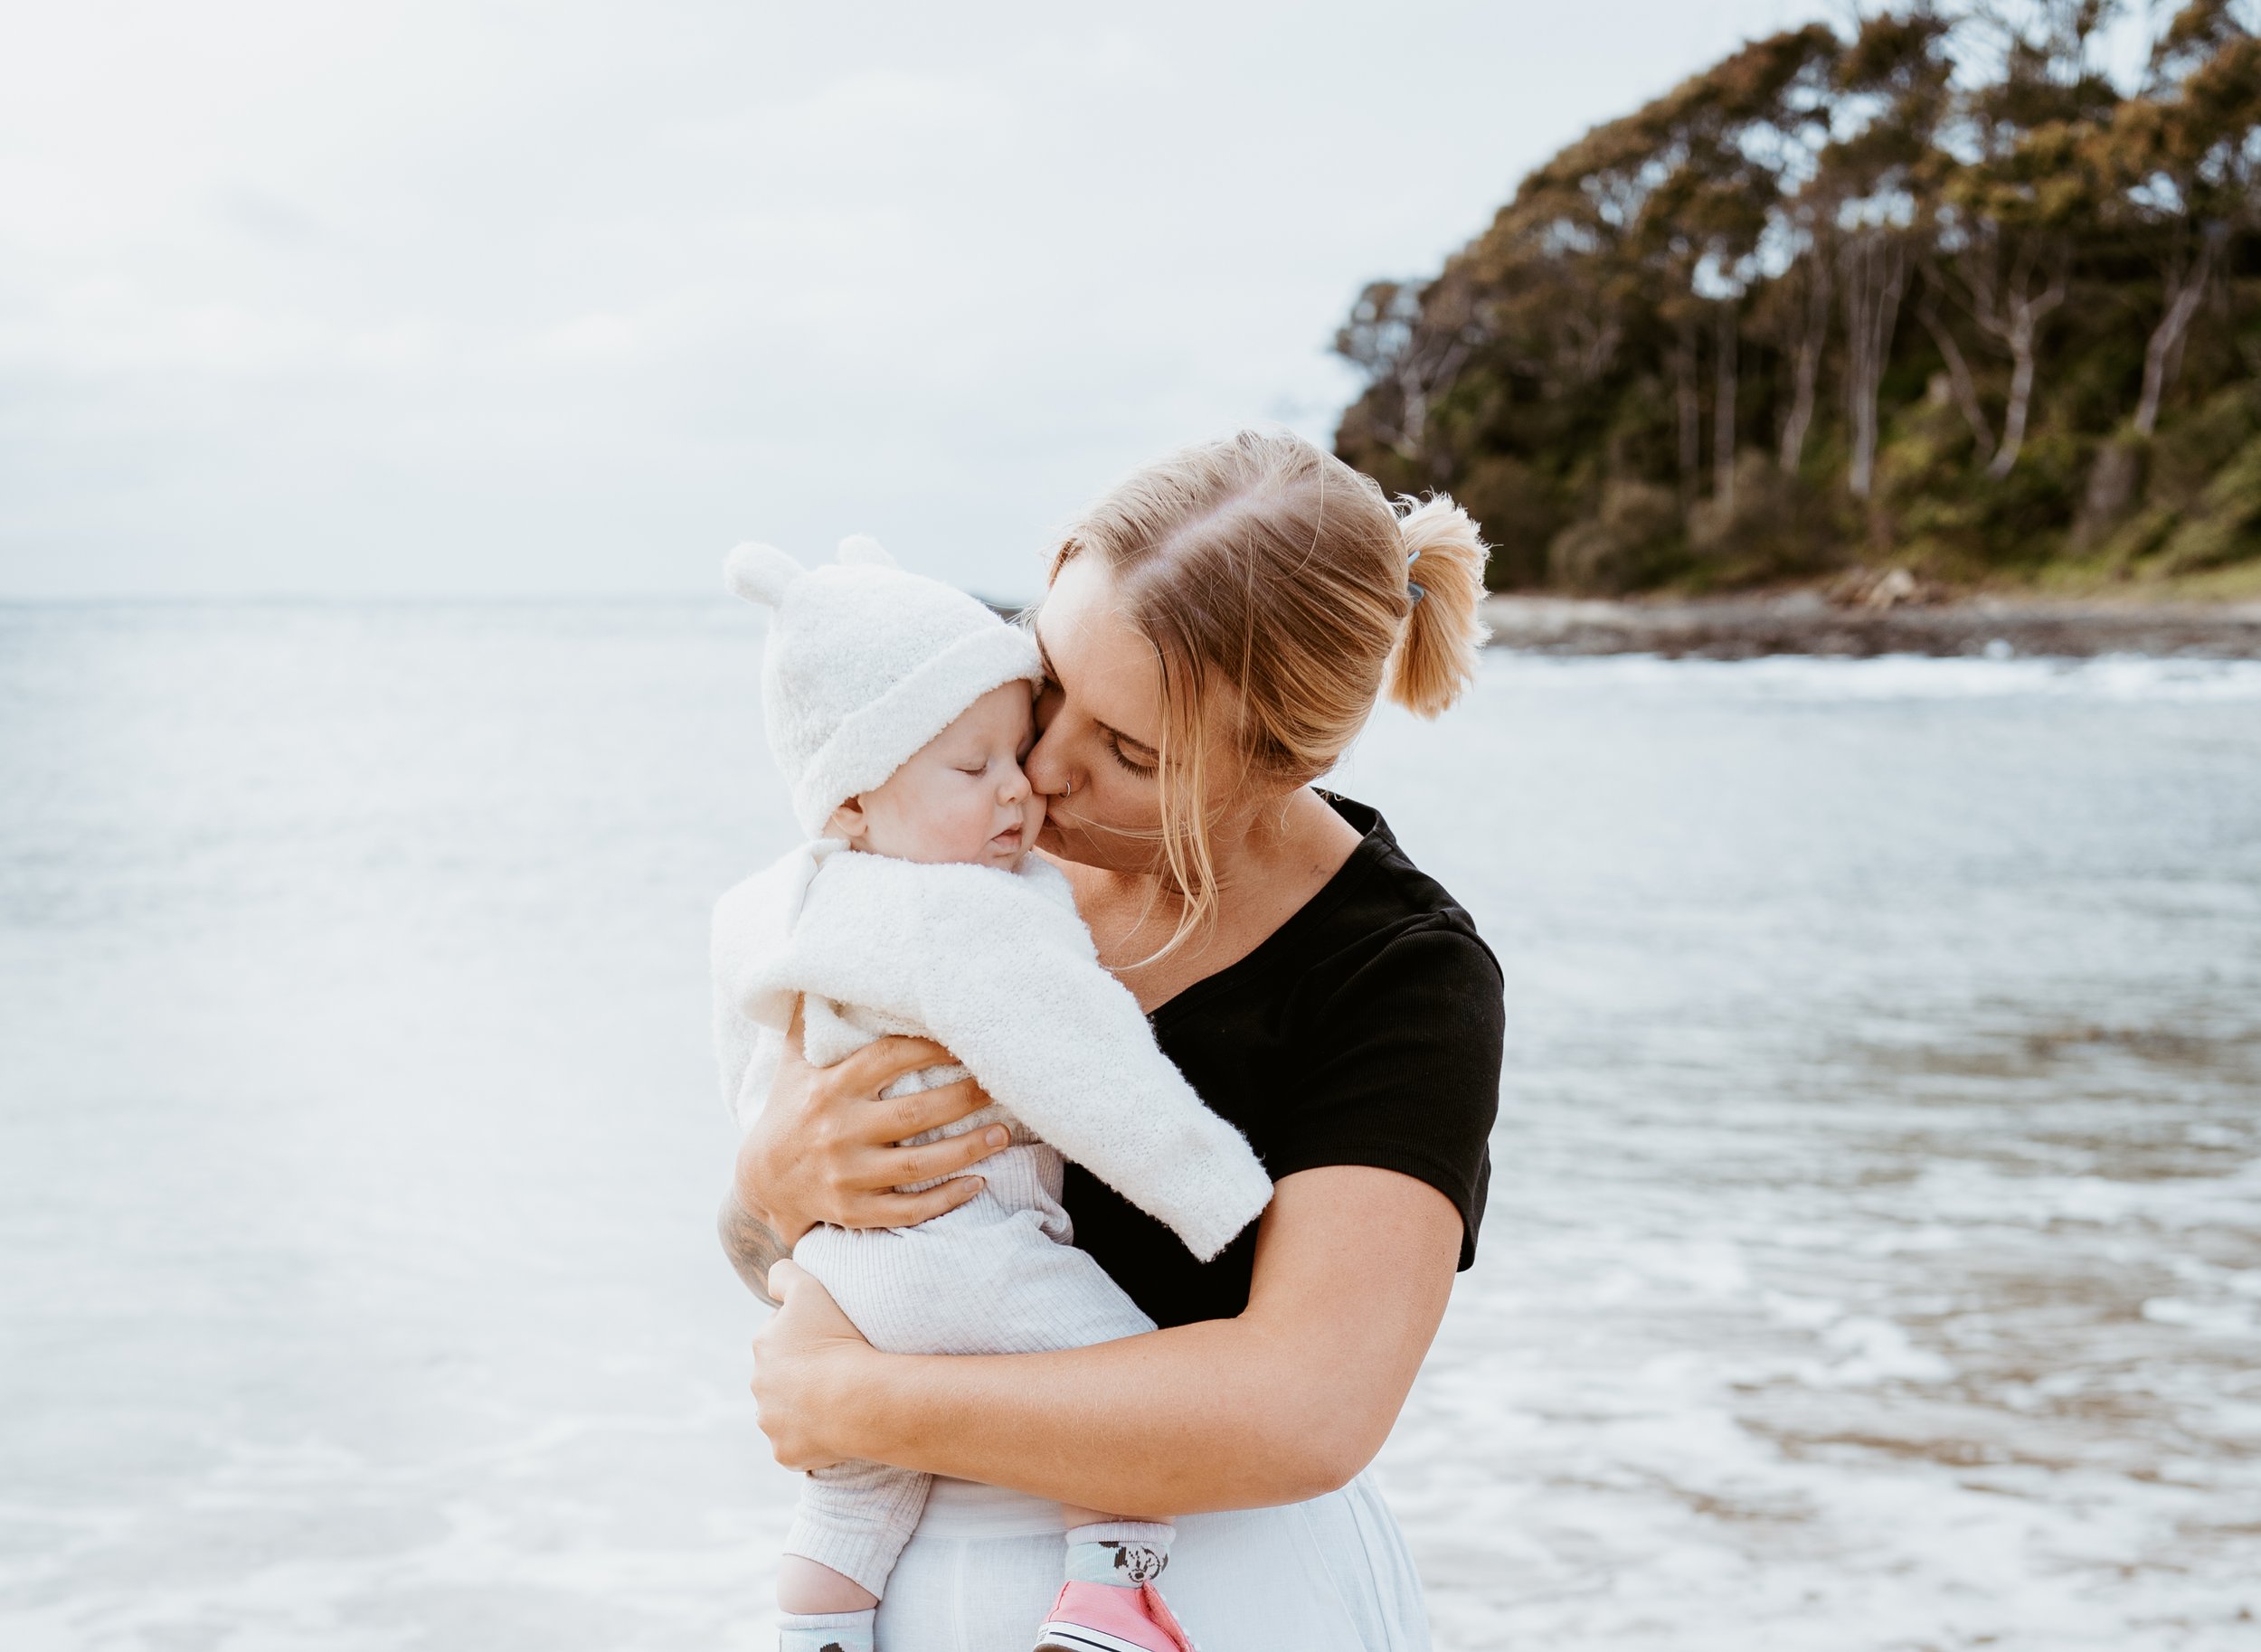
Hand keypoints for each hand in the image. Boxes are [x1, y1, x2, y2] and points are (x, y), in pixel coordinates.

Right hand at [733, 999, 1010, 1245]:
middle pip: (914, 1114)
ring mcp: (846, 1175)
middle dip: (964, 1099)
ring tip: (1003, 1134)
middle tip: (1001, 1087)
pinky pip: (907, 1210)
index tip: (967, 1040)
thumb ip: (813, 1019)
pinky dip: (945, 1200)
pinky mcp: (854, 1211)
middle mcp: (838, 1130)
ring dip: (967, 1150)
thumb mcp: (793, 1062)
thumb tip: (818, 961)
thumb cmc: (790, 1109)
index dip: (932, 1047)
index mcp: (829, 1087)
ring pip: (917, 1166)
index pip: (889, 1059)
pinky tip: (978, 1183)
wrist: (760, 1180)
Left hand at [751, 1259, 871, 1470]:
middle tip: (836, 1371)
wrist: (854, 1398)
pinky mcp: (785, 1453)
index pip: (780, 1334)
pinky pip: (797, 1445)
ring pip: (784, 1413)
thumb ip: (784, 1274)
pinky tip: (833, 1430)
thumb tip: (772, 1280)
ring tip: (838, 1401)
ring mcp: (770, 1423)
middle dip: (800, 1373)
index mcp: (763, 1346)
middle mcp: (759, 1386)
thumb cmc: (835, 1340)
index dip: (805, 1334)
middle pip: (780, 1376)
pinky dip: (811, 1439)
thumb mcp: (810, 1288)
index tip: (828, 1338)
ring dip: (803, 1407)